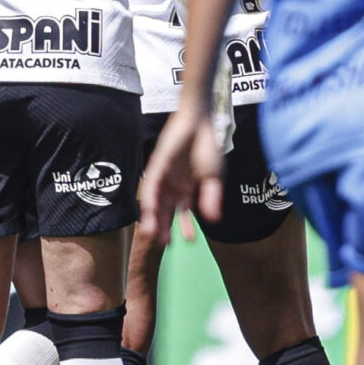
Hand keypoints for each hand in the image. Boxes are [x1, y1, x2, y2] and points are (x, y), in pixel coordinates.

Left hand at [139, 105, 222, 240]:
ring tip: (154, 235)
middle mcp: (174, 184)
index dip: (185, 225)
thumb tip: (213, 220)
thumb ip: (211, 197)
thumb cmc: (208, 146)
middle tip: (166, 243)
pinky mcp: (157, 166)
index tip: (189, 240)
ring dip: (154, 218)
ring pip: (156, 202)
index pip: (184, 211)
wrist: (200, 122)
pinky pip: (152, 186)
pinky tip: (150, 213)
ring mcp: (164, 176)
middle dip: (165, 226)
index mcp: (188, 188)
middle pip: (166, 210)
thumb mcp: (213, 177)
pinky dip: (150, 200)